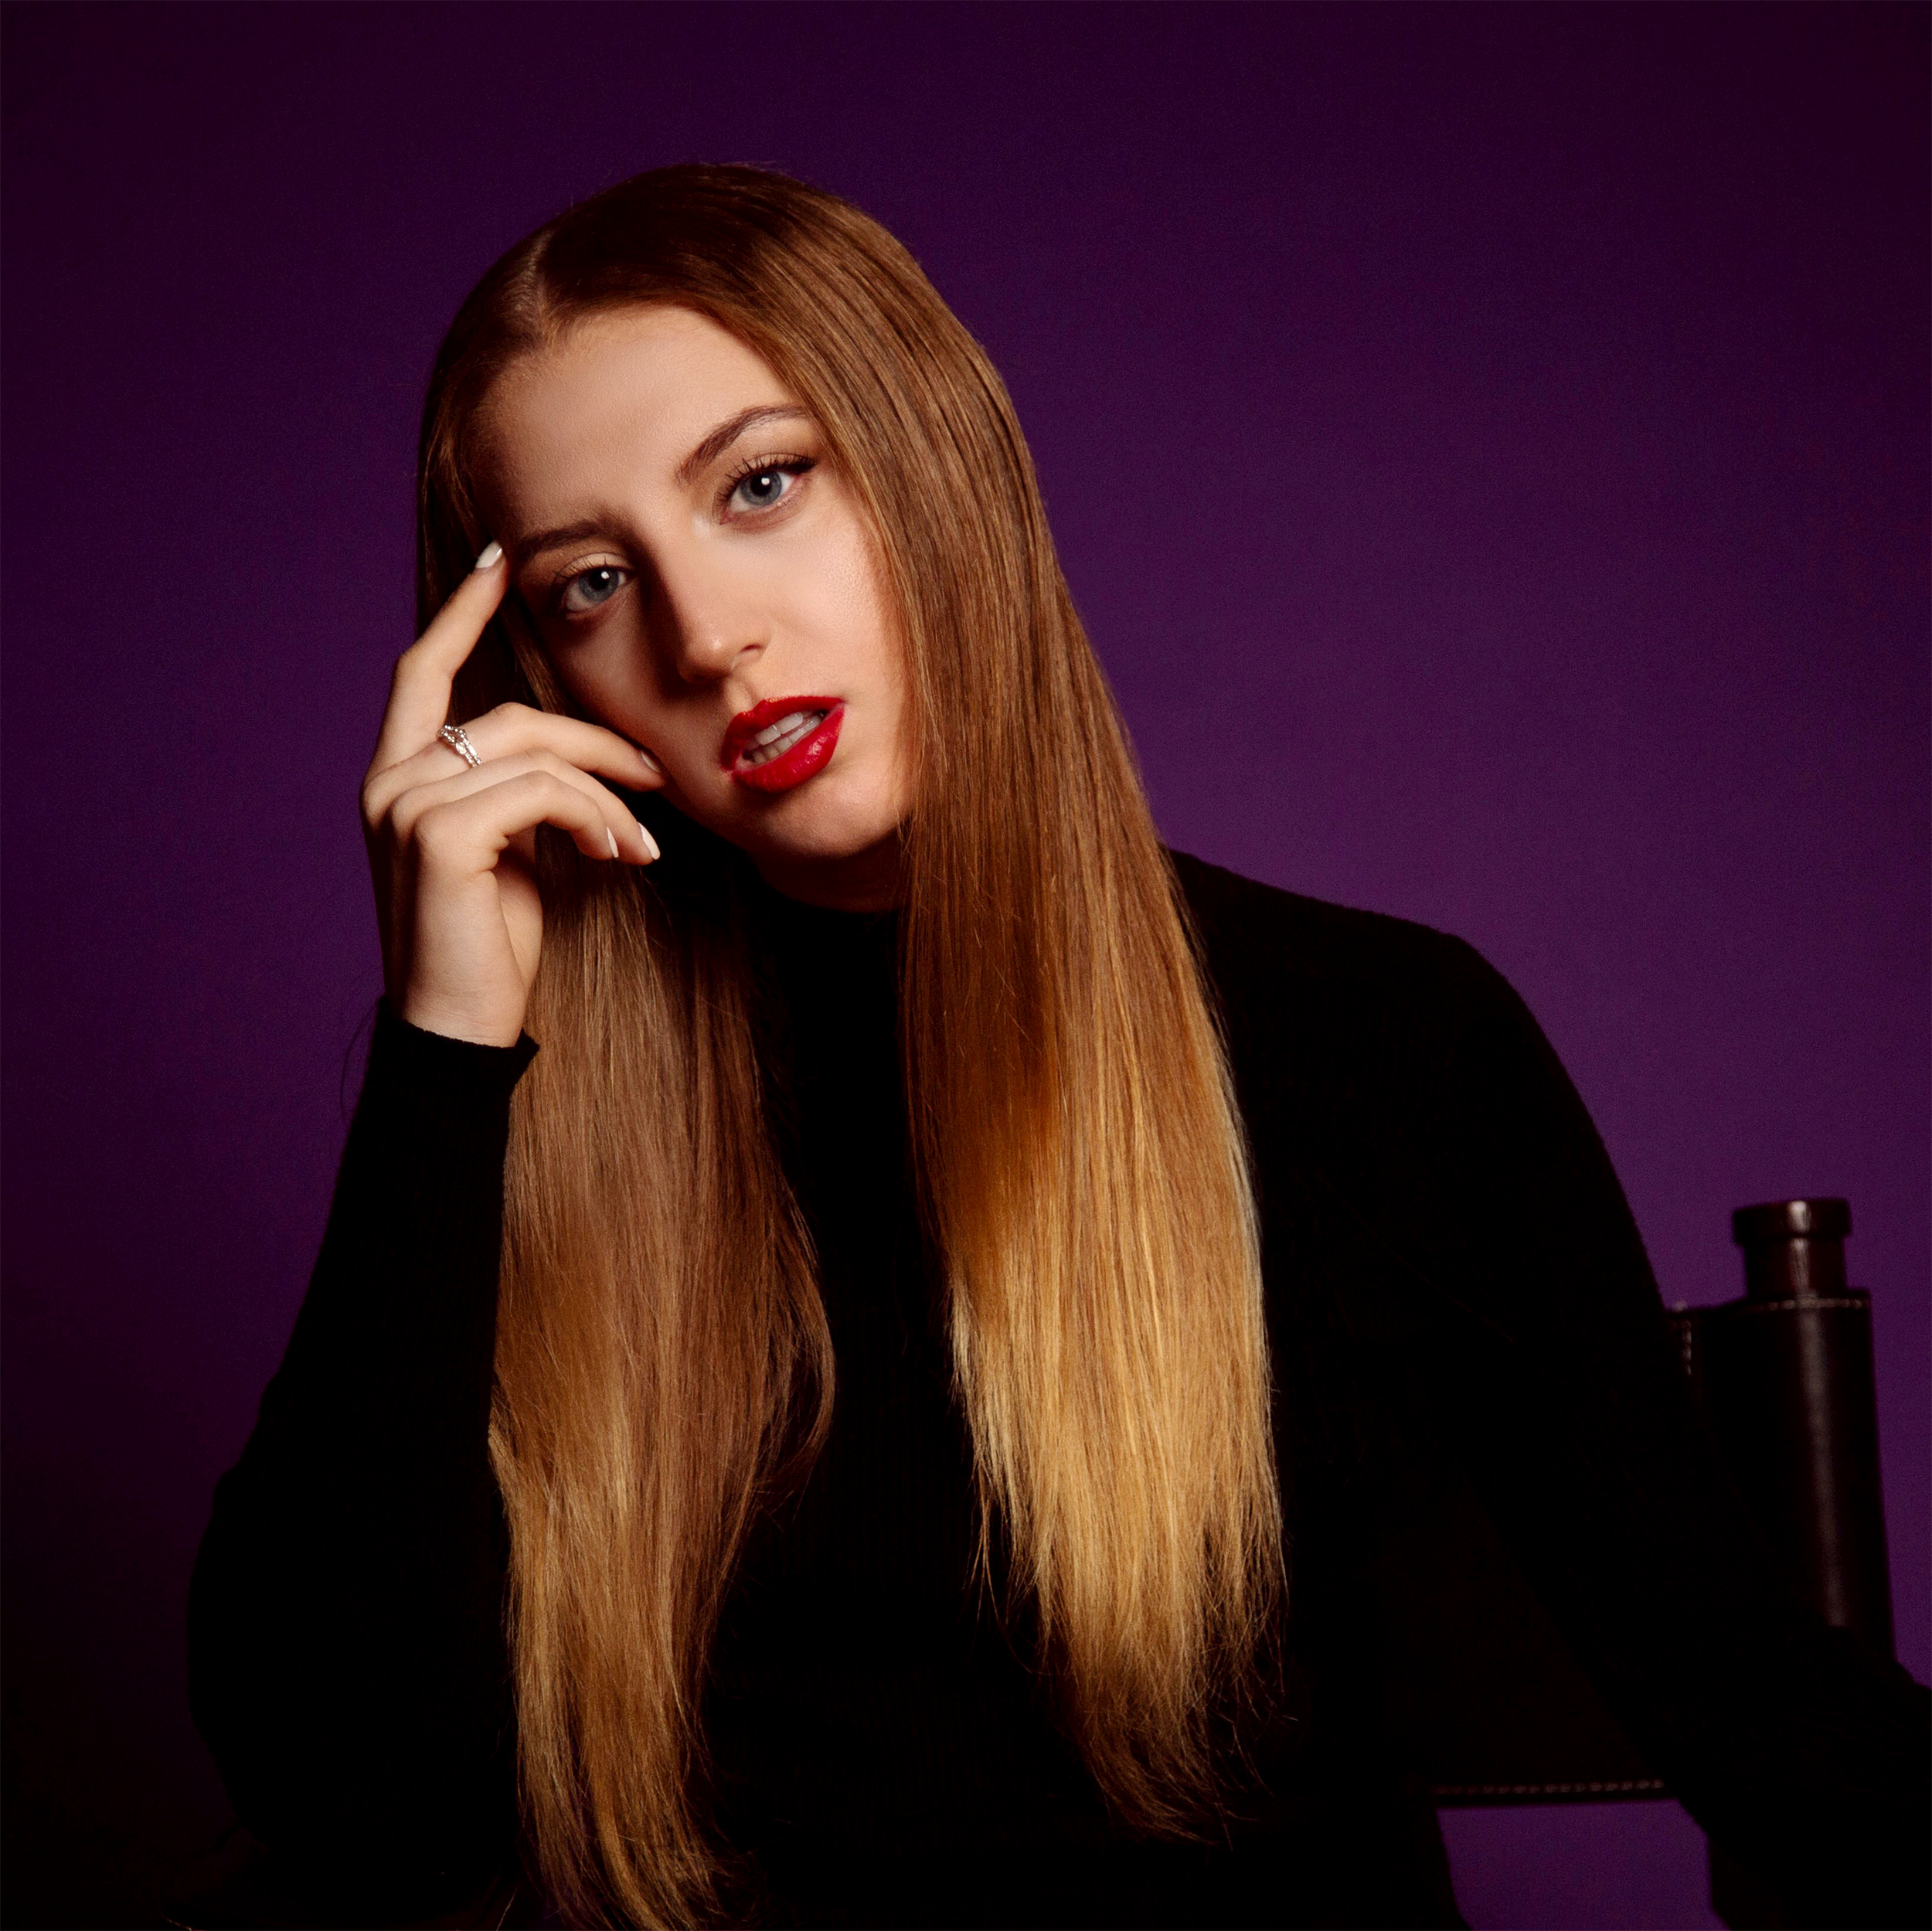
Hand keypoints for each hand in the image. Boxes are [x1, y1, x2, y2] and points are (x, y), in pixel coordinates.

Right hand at [359, 545, 662, 1046]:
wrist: (456, 1028)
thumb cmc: (485, 948)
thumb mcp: (505, 855)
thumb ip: (516, 795)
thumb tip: (577, 762)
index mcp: (396, 777)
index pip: (421, 671)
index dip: (461, 612)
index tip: (502, 562)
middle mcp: (388, 780)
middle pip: (510, 716)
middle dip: (597, 742)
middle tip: (658, 777)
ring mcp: (407, 804)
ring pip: (536, 755)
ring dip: (609, 795)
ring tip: (642, 845)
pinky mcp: (441, 833)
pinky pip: (545, 794)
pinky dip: (596, 821)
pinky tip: (621, 859)